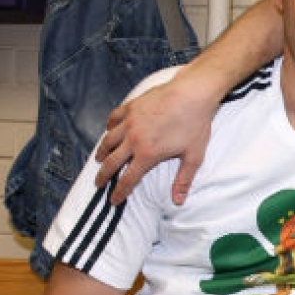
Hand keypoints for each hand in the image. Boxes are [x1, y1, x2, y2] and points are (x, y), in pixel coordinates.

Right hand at [94, 75, 215, 205]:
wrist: (193, 92)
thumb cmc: (196, 124)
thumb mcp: (193, 156)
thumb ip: (183, 180)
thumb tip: (178, 201)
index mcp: (148, 154)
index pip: (128, 179)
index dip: (119, 192)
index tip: (113, 201)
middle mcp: (133, 139)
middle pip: (111, 162)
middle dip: (103, 176)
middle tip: (98, 183)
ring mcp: (130, 121)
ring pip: (108, 140)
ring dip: (102, 152)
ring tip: (99, 159)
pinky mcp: (131, 106)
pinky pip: (113, 118)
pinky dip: (109, 127)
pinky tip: (109, 131)